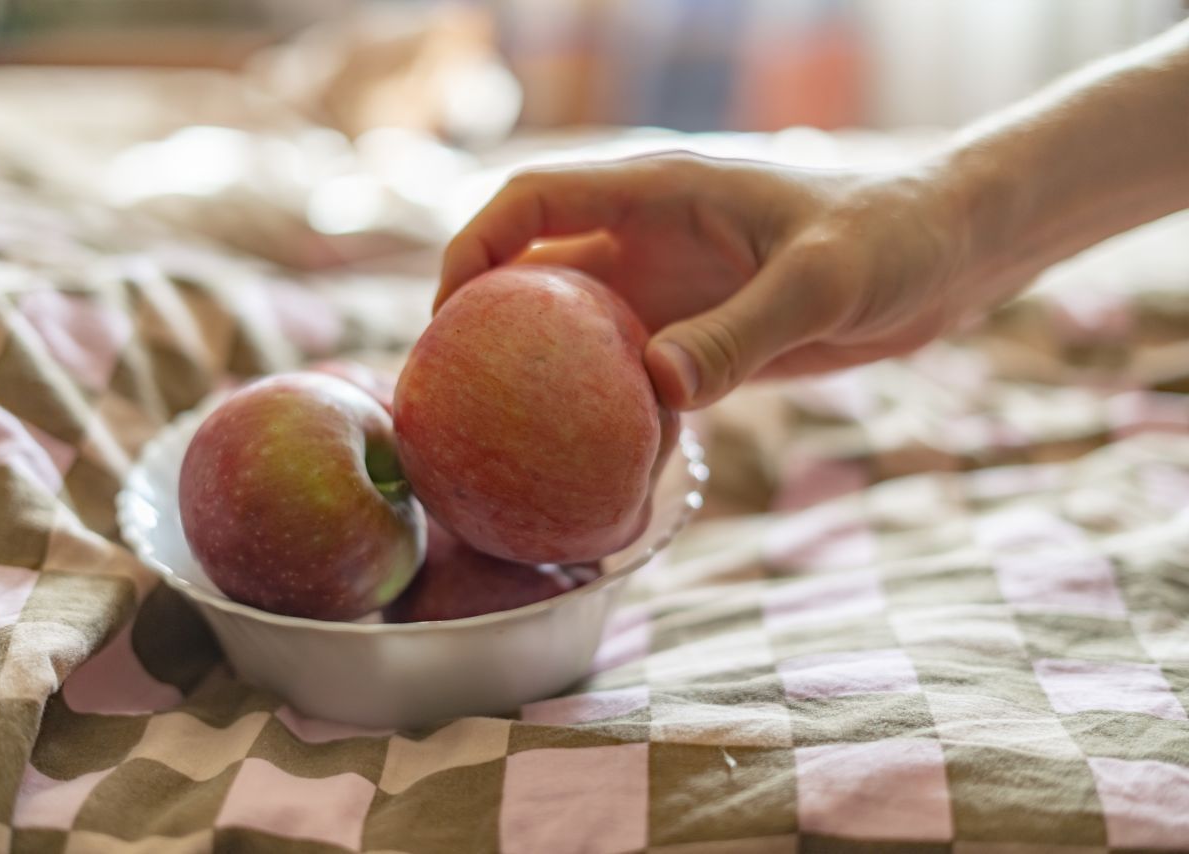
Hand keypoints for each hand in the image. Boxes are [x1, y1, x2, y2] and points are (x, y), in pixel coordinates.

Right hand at [437, 152, 969, 409]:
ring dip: (544, 380)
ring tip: (511, 444)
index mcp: (658, 194)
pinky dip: (610, 414)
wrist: (947, 256)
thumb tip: (656, 389)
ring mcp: (671, 292)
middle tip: (454, 398)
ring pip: (577, 334)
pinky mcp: (699, 339)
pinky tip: (606, 464)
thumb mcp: (821, 282)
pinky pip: (632, 378)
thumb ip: (741, 332)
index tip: (444, 318)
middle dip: (484, 325)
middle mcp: (648, 240)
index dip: (472, 248)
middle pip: (533, 273)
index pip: (531, 201)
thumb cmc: (892, 237)